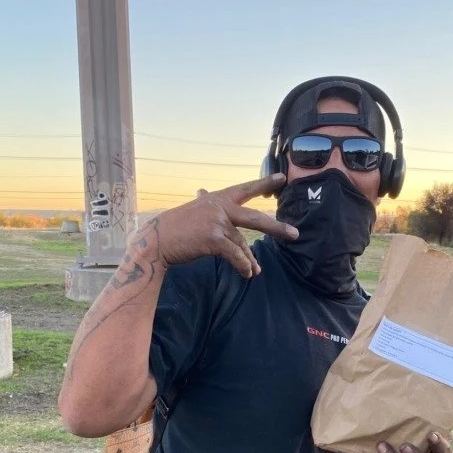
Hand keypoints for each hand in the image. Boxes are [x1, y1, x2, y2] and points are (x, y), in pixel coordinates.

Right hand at [139, 173, 296, 278]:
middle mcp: (220, 207)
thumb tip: (203, 190)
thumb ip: (205, 202)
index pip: (245, 189)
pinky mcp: (214, 239)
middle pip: (256, 218)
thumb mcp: (193, 209)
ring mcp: (217, 222)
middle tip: (295, 234)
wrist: (157, 240)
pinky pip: (235, 255)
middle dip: (276, 227)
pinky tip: (247, 273)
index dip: (264, 183)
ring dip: (250, 261)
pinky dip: (242, 266)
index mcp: (218, 199)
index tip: (282, 178)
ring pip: (243, 244)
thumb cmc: (176, 227)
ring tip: (256, 271)